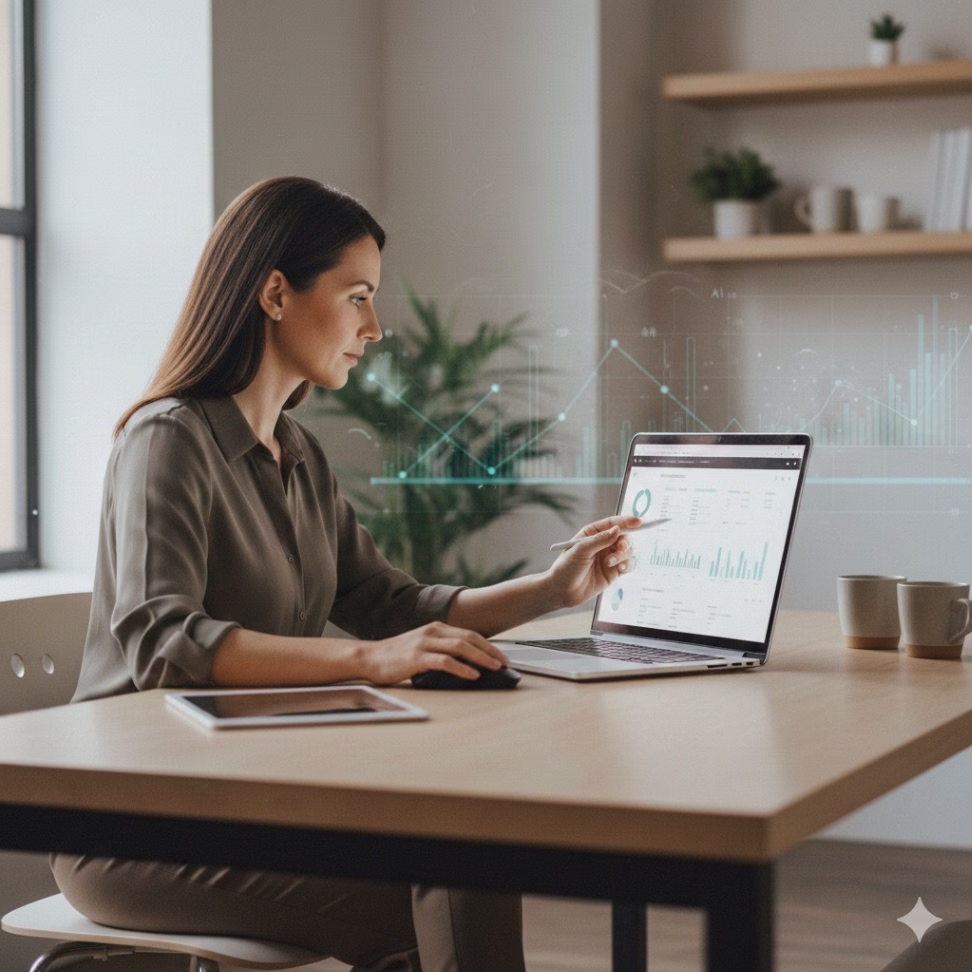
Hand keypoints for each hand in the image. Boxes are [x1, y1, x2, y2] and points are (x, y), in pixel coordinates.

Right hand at [362, 621, 509, 684]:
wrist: (369, 658)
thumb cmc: (396, 657)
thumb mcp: (422, 647)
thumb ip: (441, 650)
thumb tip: (468, 664)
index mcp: (436, 628)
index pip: (469, 634)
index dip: (488, 645)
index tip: (502, 656)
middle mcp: (433, 631)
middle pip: (470, 638)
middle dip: (490, 650)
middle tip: (505, 662)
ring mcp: (425, 643)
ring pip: (461, 647)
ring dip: (481, 657)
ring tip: (495, 667)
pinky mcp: (417, 658)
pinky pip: (445, 662)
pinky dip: (462, 668)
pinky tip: (473, 675)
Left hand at [546, 514, 641, 608]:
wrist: (562, 592)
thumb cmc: (566, 568)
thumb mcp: (580, 550)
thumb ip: (600, 540)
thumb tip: (617, 529)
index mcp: (592, 533)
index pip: (612, 523)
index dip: (627, 521)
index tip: (638, 522)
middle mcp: (602, 544)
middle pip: (624, 536)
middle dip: (625, 541)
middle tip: (620, 547)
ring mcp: (609, 558)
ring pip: (627, 551)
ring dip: (623, 555)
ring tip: (609, 563)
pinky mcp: (613, 572)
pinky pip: (628, 564)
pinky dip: (627, 565)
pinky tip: (620, 569)